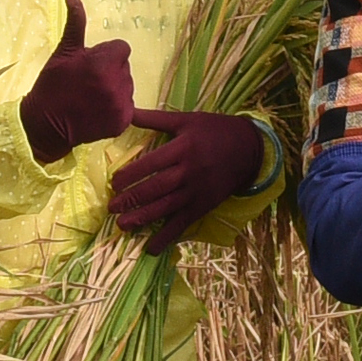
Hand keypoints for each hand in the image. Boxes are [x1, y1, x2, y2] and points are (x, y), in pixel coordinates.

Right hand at [16, 0, 136, 162]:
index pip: (122, 48)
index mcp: (104, 63)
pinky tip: (98, 110)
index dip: (106, 55)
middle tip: (87, 82)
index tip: (90, 65)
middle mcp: (117, 83)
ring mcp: (121, 104)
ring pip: (127, 86)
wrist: (45, 124)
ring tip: (91, 97)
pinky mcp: (123, 121)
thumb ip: (75, 24)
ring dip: (114, 88)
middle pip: (124, 68)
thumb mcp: (63, 52)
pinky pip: (128, 106)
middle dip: (110, 71)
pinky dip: (116, 108)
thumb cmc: (52, 85)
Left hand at [101, 108, 267, 240]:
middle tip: (112, 207)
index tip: (114, 183)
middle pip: (156, 188)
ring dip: (143, 218)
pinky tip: (151, 248)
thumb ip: (154, 119)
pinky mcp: (203, 206)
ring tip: (122, 226)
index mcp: (183, 148)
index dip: (131, 174)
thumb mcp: (186, 119)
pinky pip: (182, 224)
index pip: (151, 164)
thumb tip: (125, 112)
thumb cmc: (214, 130)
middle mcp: (188, 172)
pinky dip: (166, 237)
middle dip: (132, 199)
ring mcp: (196, 192)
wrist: (249, 149)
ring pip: (166, 208)